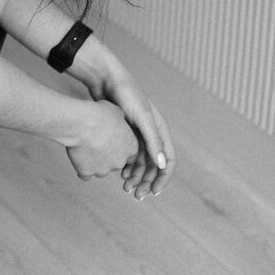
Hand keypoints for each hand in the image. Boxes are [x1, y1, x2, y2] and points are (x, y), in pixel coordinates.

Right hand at [65, 99, 137, 179]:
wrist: (83, 123)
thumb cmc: (100, 114)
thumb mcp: (117, 112)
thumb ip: (120, 121)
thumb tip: (118, 120)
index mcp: (130, 147)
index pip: (129, 154)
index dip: (120, 147)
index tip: (112, 140)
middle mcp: (119, 162)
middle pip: (115, 163)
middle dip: (107, 156)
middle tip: (97, 142)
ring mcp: (103, 170)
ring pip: (100, 169)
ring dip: (95, 161)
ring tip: (86, 146)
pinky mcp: (88, 172)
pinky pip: (85, 174)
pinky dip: (82, 167)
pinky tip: (79, 157)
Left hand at [69, 35, 175, 197]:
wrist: (105, 80)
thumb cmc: (125, 95)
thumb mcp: (141, 117)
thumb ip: (152, 140)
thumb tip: (162, 165)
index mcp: (159, 130)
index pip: (169, 160)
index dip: (163, 178)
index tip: (153, 192)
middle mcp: (151, 133)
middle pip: (154, 165)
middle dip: (147, 181)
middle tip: (135, 195)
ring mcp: (138, 134)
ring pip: (141, 163)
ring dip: (136, 176)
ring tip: (125, 187)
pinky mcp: (125, 132)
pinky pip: (130, 156)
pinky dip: (127, 167)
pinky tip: (119, 174)